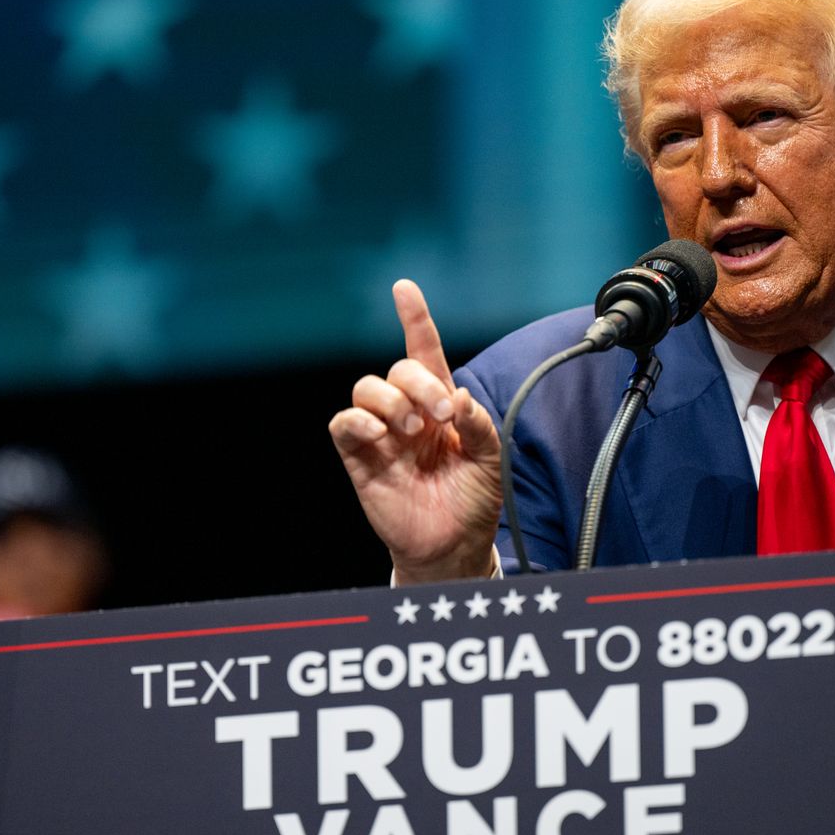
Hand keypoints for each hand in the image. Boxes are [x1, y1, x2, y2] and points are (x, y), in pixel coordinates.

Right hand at [328, 280, 502, 583]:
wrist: (454, 545)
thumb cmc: (472, 500)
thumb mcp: (491, 459)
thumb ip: (479, 424)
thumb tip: (458, 399)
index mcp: (439, 404)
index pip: (424, 352)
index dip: (414, 318)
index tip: (404, 288)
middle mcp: (407, 412)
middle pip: (399, 369)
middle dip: (420, 382)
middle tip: (440, 415)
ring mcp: (381, 434)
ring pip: (367, 388)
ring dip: (392, 400)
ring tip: (413, 430)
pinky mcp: (360, 458)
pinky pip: (343, 424)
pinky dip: (359, 420)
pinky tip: (382, 434)